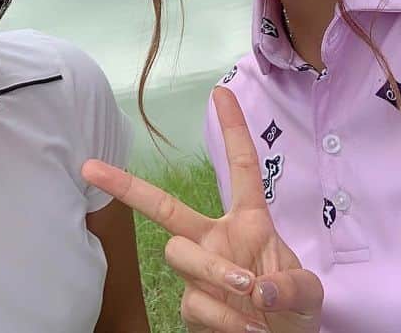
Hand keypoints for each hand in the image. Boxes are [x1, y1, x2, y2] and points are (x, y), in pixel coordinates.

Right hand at [83, 88, 321, 332]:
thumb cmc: (292, 310)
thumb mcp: (308, 293)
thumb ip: (291, 286)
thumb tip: (258, 288)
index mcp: (249, 223)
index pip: (240, 169)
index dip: (232, 130)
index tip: (219, 92)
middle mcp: (215, 239)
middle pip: (165, 207)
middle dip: (127, 186)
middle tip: (92, 169)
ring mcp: (199, 273)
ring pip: (178, 253)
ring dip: (213, 271)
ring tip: (246, 292)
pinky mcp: (191, 306)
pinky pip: (194, 302)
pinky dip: (223, 317)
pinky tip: (245, 328)